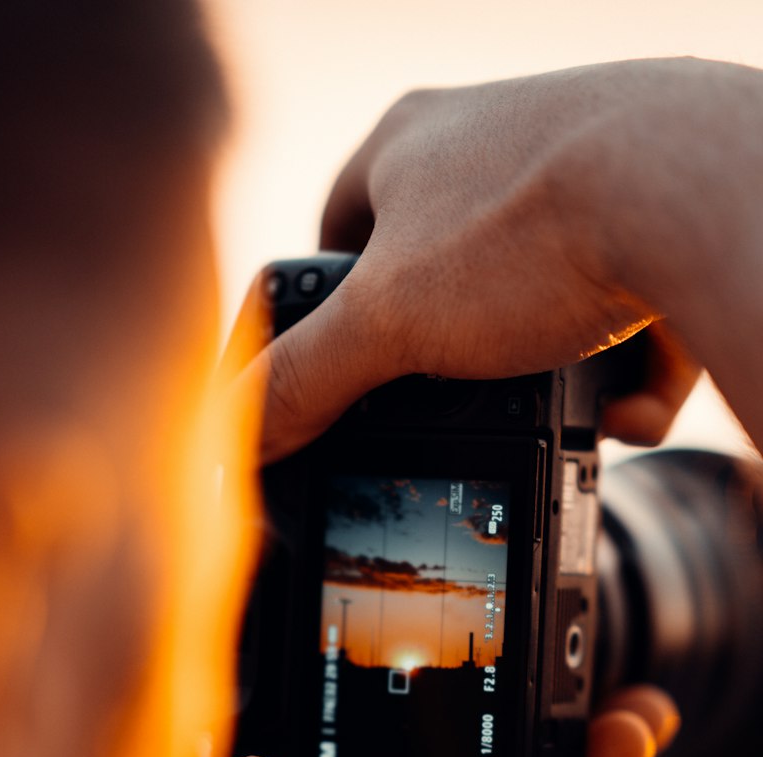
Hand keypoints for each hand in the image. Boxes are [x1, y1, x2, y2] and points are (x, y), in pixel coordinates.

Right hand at [244, 63, 706, 464]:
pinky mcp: (657, 208)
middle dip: (447, 355)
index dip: (329, 302)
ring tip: (548, 418)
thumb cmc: (532, 229)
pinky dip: (620, 371)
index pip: (339, 223)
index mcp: (409, 143)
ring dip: (537, 373)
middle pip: (441, 269)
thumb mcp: (385, 327)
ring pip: (537, 297)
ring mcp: (580, 170)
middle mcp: (493, 140)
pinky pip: (622, 306)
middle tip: (446, 408)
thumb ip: (302, 382)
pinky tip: (626, 412)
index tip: (338, 363)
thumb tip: (236, 438)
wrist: (698, 194)